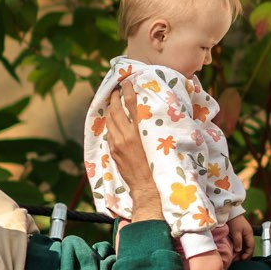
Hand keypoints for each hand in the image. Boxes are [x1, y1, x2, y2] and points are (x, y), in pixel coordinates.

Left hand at [101, 96, 159, 216]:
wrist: (148, 187)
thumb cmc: (160, 165)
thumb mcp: (161, 143)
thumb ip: (155, 127)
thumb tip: (154, 113)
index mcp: (140, 131)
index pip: (131, 104)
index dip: (127, 90)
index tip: (126, 82)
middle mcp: (126, 135)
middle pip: (117, 109)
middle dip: (115, 97)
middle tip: (116, 89)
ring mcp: (118, 143)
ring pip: (110, 120)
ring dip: (111, 109)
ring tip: (112, 101)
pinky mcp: (114, 151)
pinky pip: (109, 132)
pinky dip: (110, 123)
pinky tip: (112, 120)